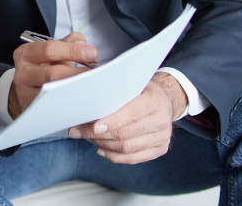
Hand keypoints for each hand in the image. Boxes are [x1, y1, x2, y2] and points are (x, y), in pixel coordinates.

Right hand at [8, 32, 95, 118]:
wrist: (26, 89)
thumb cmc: (43, 67)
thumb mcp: (52, 52)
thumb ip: (69, 43)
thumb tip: (84, 44)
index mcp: (26, 54)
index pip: (50, 50)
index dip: (73, 51)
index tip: (92, 53)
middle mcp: (23, 74)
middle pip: (52, 74)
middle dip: (78, 73)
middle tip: (97, 73)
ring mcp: (27, 94)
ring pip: (54, 93)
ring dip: (77, 89)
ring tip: (93, 86)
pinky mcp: (35, 110)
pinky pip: (56, 107)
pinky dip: (72, 103)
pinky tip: (85, 99)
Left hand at [69, 72, 186, 163]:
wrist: (164, 100)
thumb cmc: (140, 90)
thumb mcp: (130, 82)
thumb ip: (113, 90)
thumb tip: (85, 96)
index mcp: (154, 100)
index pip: (131, 114)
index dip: (111, 122)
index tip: (93, 127)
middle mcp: (161, 120)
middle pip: (126, 134)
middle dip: (97, 135)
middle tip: (77, 131)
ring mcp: (163, 136)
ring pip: (127, 148)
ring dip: (102, 144)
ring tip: (86, 138)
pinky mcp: (160, 149)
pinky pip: (133, 158)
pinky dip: (114, 156)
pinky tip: (100, 149)